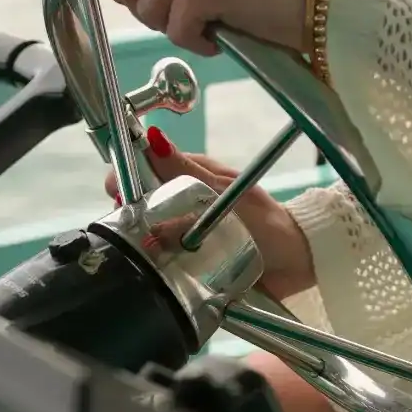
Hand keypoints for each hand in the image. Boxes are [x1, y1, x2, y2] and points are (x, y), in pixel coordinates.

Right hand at [108, 127, 315, 302]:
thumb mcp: (225, 192)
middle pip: (142, 205)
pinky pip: (162, 263)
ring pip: (148, 235)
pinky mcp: (190, 265)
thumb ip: (188, 171)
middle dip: (128, 214)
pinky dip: (154, 266)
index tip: (114, 190)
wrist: (297, 262)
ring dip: (139, 242)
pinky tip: (149, 273)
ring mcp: (186, 237)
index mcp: (194, 180)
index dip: (126, 178)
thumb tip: (153, 138)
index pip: (149, 170)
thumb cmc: (266, 221)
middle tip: (127, 225)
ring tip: (138, 251)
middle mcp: (186, 206)